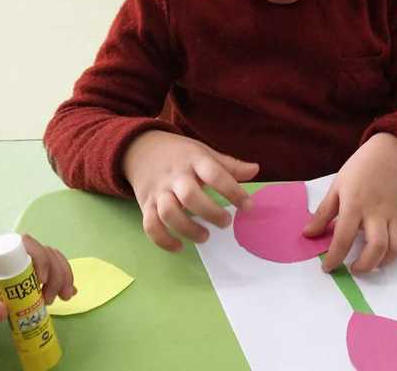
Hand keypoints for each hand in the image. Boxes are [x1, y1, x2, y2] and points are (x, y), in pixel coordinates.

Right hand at [122, 130, 258, 251]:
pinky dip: (163, 240)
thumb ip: (229, 165)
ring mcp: (158, 191)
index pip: (215, 174)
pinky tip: (179, 247)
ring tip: (205, 237)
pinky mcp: (145, 204)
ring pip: (168, 213)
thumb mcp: (204, 152)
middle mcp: (175, 176)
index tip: (248, 206)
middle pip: (190, 196)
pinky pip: (150, 225)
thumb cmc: (180, 154)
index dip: (233, 191)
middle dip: (210, 212)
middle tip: (226, 223)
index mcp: (193, 160)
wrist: (141, 149)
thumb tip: (255, 170)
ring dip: (187, 228)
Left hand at [304, 133, 396, 273]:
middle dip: (365, 265)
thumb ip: (323, 214)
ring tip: (371, 262)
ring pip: (395, 247)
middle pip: (376, 247)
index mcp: (354, 204)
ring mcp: (395, 214)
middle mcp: (376, 212)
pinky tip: (388, 249)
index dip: (334, 257)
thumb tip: (308, 234)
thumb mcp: (336, 187)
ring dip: (383, 262)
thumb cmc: (358, 170)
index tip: (328, 268)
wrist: (387, 153)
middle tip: (354, 269)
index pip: (343, 237)